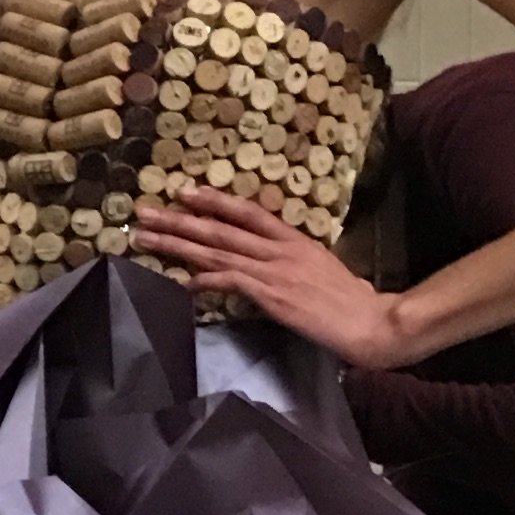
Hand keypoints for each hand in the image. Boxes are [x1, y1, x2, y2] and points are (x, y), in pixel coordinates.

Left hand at [133, 187, 416, 365]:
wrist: (370, 322)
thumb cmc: (351, 301)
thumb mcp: (320, 268)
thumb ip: (293, 260)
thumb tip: (270, 259)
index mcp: (293, 240)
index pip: (247, 212)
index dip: (214, 200)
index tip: (184, 191)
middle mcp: (279, 249)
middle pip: (220, 228)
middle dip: (178, 219)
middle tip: (144, 212)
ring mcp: (273, 271)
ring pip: (216, 251)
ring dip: (177, 244)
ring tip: (146, 238)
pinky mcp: (270, 295)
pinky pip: (229, 282)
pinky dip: (202, 280)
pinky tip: (179, 282)